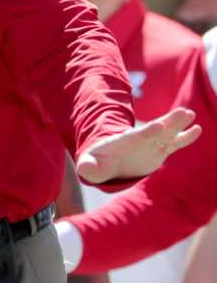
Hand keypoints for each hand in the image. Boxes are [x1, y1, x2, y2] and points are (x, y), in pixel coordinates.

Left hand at [76, 108, 199, 184]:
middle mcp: (141, 141)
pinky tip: (197, 129)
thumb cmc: (99, 162)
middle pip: (158, 130)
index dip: (148, 132)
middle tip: (183, 112)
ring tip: (190, 113)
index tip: (159, 125)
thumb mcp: (91, 166)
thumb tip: (85, 170)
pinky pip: (175, 143)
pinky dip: (185, 137)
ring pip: (169, 134)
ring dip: (179, 125)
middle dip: (169, 121)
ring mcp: (152, 144)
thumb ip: (89, 167)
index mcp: (125, 143)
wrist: (108, 161)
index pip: (138, 136)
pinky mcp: (160, 150)